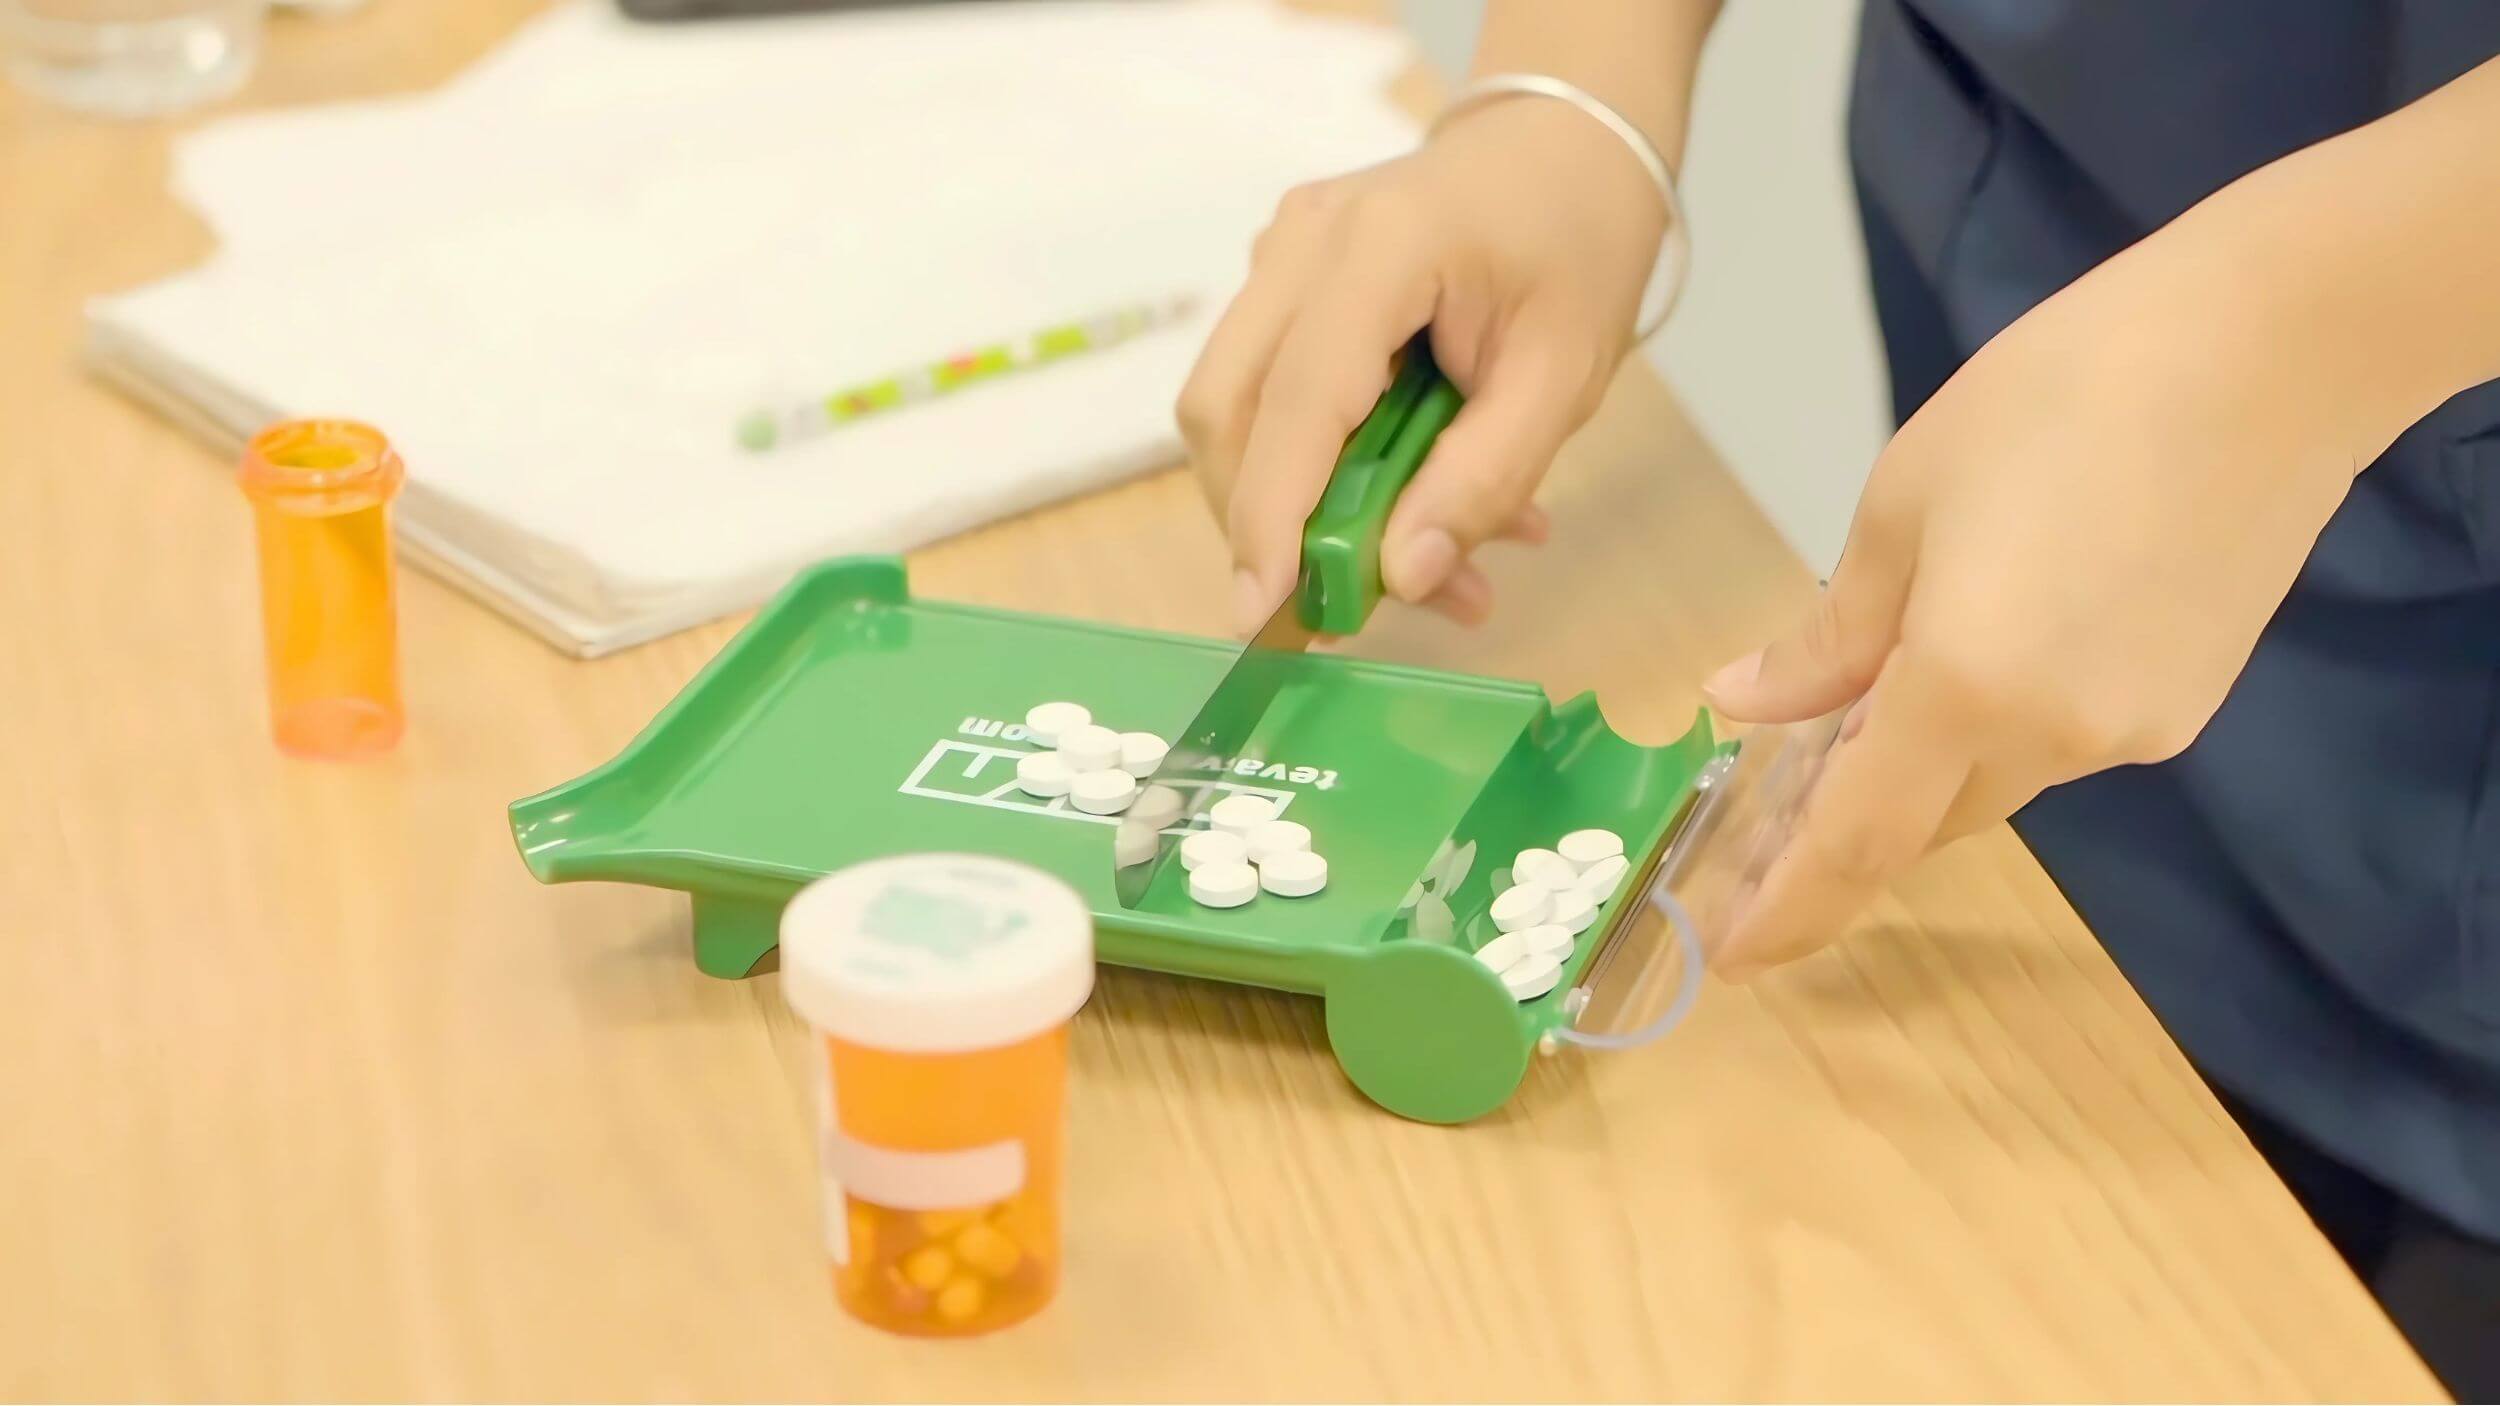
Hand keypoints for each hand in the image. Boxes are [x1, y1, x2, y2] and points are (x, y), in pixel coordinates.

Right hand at [1177, 98, 1663, 632]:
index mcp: (1381, 248)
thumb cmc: (1579, 245)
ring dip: (1300, 507)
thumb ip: (1483, 477)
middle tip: (1345, 610)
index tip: (1263, 614)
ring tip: (1424, 566)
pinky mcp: (1279, 283)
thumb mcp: (1566, 376)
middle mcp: (1302, 243)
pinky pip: (1269, 394)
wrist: (1567, 144)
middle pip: (1226, 410)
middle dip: (1266, 525)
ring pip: (1234, 410)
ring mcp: (1279, 257)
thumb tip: (1402, 576)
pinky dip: (1318, 467)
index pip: (1297, 403)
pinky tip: (1409, 500)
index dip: (1270, 517)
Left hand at [1701, 238, 2368, 977]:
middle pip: (1923, 818)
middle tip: (1773, 795)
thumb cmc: (2056, 398)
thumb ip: (1827, 635)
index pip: (1855, 844)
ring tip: (1874, 694)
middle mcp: (2051, 739)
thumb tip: (1744, 706)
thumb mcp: (1902, 505)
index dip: (1790, 908)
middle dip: (1848, 819)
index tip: (1734, 955)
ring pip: (1994, 781)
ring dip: (1928, 760)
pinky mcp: (2186, 706)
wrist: (2267, 355)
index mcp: (1961, 689)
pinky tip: (1996, 637)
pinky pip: (2061, 740)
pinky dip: (2004, 719)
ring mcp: (2132, 733)